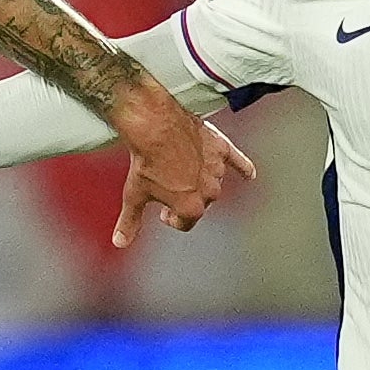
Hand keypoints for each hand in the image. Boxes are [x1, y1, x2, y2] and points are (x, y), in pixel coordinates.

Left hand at [111, 115, 260, 248]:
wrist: (155, 127)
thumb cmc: (146, 162)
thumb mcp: (134, 195)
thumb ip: (131, 221)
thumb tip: (120, 242)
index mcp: (190, 207)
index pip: (185, 222)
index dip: (172, 218)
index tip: (163, 211)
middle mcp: (208, 192)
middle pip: (200, 202)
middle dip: (187, 199)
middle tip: (170, 188)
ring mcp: (217, 170)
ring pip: (213, 182)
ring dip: (202, 180)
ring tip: (184, 170)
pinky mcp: (221, 149)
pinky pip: (238, 162)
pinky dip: (243, 168)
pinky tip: (248, 174)